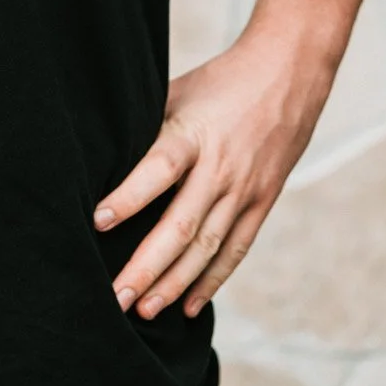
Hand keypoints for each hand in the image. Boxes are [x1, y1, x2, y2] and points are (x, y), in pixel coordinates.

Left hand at [92, 30, 333, 320]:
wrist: (288, 76)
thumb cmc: (221, 81)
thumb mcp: (179, 91)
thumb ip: (149, 127)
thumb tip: (105, 158)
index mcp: (194, 133)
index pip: (158, 169)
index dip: (128, 196)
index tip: (98, 221)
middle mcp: (220, 168)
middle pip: (181, 225)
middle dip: (147, 265)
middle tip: (117, 295)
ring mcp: (245, 191)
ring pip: (207, 248)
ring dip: (175, 284)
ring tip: (145, 309)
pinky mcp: (262, 203)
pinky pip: (235, 250)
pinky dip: (212, 281)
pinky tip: (189, 306)